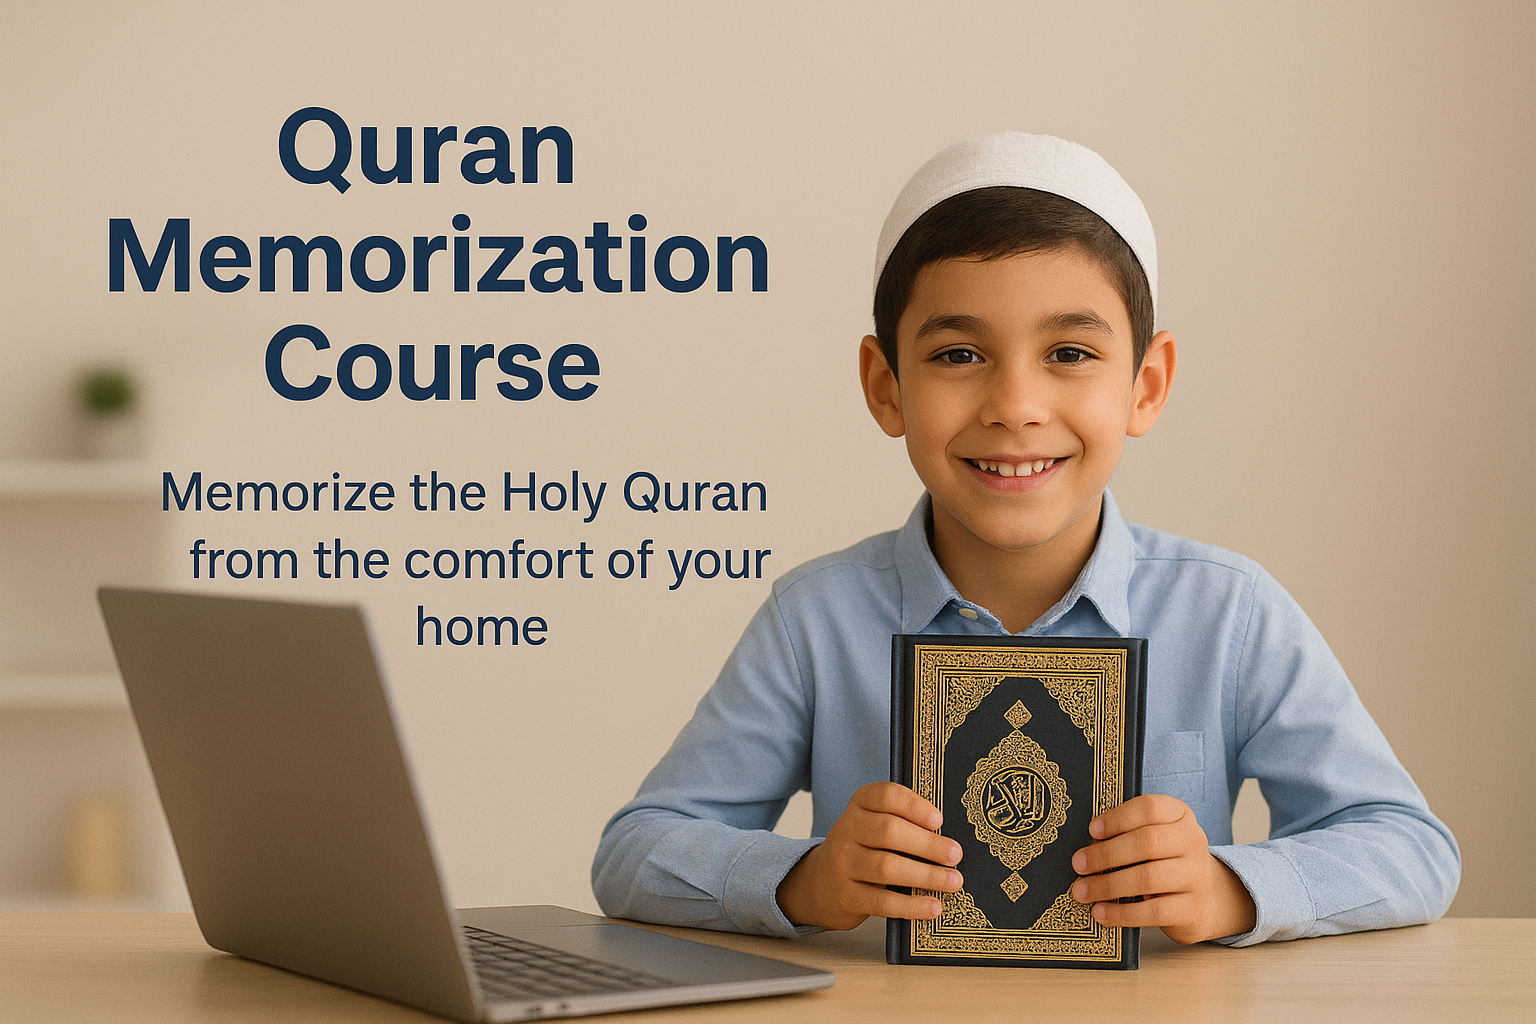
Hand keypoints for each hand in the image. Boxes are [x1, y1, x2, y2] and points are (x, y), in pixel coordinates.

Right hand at [776, 782, 963, 930]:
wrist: (820, 883)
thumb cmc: (863, 850)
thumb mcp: (873, 826)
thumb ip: (903, 823)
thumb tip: (948, 839)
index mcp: (859, 806)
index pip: (885, 796)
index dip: (914, 806)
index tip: (939, 820)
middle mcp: (847, 830)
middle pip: (888, 831)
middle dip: (927, 844)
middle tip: (955, 855)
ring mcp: (843, 864)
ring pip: (886, 867)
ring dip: (926, 875)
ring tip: (954, 881)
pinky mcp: (846, 896)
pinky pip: (881, 902)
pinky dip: (911, 906)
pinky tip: (934, 907)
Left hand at [1070, 793, 1256, 943]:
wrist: (1204, 900)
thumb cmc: (1164, 861)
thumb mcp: (1153, 838)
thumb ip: (1126, 834)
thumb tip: (1086, 846)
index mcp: (1179, 815)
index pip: (1150, 808)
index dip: (1118, 818)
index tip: (1092, 830)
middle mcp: (1192, 841)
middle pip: (1147, 842)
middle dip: (1106, 854)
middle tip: (1078, 864)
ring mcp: (1196, 876)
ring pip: (1148, 877)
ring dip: (1108, 885)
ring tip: (1081, 891)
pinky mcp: (1192, 909)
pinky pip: (1153, 911)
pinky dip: (1122, 913)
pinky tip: (1100, 913)